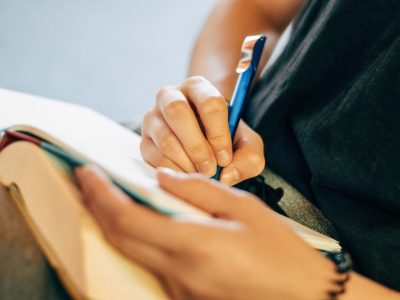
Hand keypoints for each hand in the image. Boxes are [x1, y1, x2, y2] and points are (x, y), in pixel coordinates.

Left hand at [76, 165, 337, 299]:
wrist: (302, 295)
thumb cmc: (279, 250)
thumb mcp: (244, 207)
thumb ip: (199, 189)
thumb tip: (162, 178)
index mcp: (195, 245)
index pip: (128, 219)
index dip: (101, 195)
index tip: (86, 173)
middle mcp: (180, 273)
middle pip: (121, 239)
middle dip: (97, 208)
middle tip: (88, 182)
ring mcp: (181, 290)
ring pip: (134, 253)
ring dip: (118, 224)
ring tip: (114, 197)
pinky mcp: (186, 297)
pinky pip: (153, 265)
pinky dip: (141, 240)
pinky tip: (146, 224)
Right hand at [140, 76, 264, 184]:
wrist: (204, 143)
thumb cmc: (227, 140)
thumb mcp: (247, 146)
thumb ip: (249, 158)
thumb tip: (226, 174)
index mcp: (199, 88)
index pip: (209, 103)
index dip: (219, 134)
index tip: (225, 158)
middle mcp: (171, 95)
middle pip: (177, 111)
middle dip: (196, 146)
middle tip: (210, 169)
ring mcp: (153, 117)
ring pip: (165, 137)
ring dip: (186, 161)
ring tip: (200, 173)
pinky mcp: (144, 140)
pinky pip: (154, 156)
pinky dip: (173, 170)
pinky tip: (187, 175)